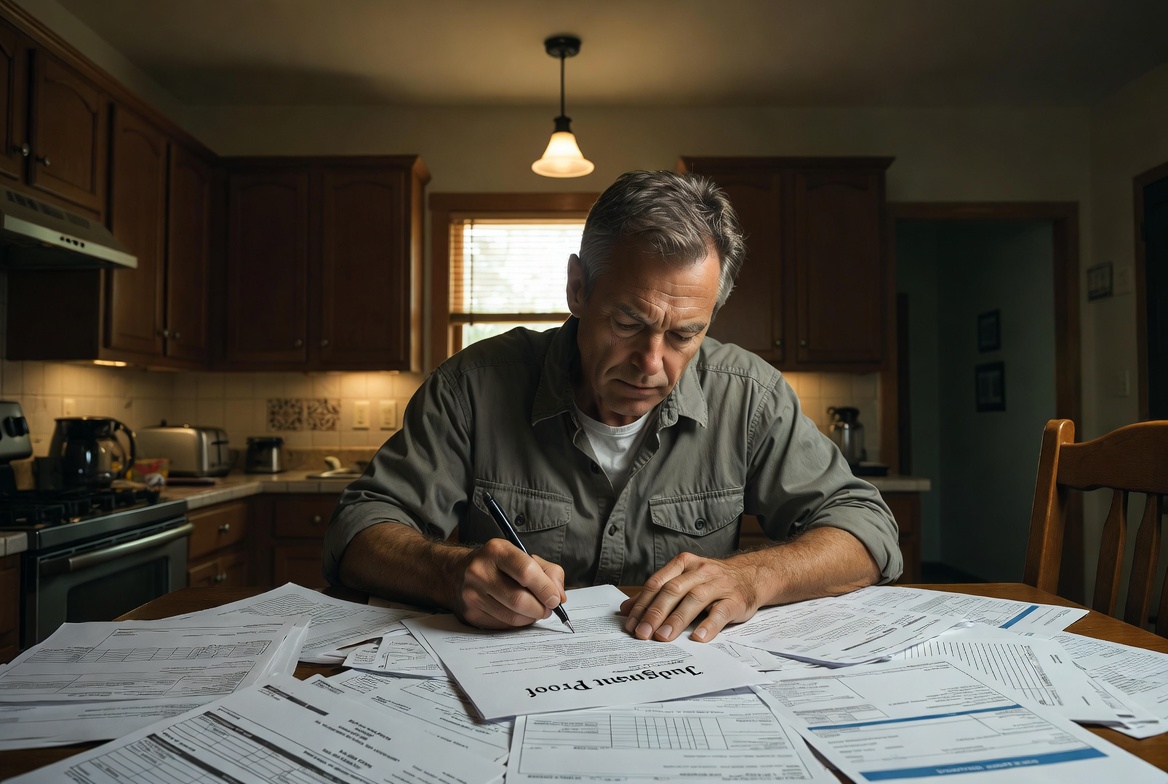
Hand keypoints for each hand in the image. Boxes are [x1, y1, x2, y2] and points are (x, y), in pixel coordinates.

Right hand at [453, 538, 567, 629]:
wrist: (458, 572)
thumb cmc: (499, 565)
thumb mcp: (523, 557)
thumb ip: (549, 573)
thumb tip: (560, 597)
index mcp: (497, 550)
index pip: (526, 572)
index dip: (545, 589)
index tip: (555, 599)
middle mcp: (480, 571)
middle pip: (519, 599)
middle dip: (540, 609)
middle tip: (547, 609)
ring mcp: (472, 594)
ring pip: (512, 617)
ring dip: (530, 618)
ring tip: (534, 611)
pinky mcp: (470, 613)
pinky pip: (502, 626)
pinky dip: (516, 624)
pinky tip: (518, 614)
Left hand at [619, 552, 760, 642]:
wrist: (751, 576)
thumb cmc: (712, 581)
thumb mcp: (684, 580)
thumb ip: (657, 593)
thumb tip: (626, 609)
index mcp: (683, 564)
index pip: (657, 583)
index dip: (642, 604)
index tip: (630, 624)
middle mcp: (700, 571)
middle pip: (673, 590)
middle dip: (655, 613)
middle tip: (642, 633)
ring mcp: (718, 584)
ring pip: (694, 599)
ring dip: (677, 619)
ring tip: (663, 636)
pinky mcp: (735, 599)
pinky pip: (721, 611)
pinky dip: (709, 625)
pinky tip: (699, 637)